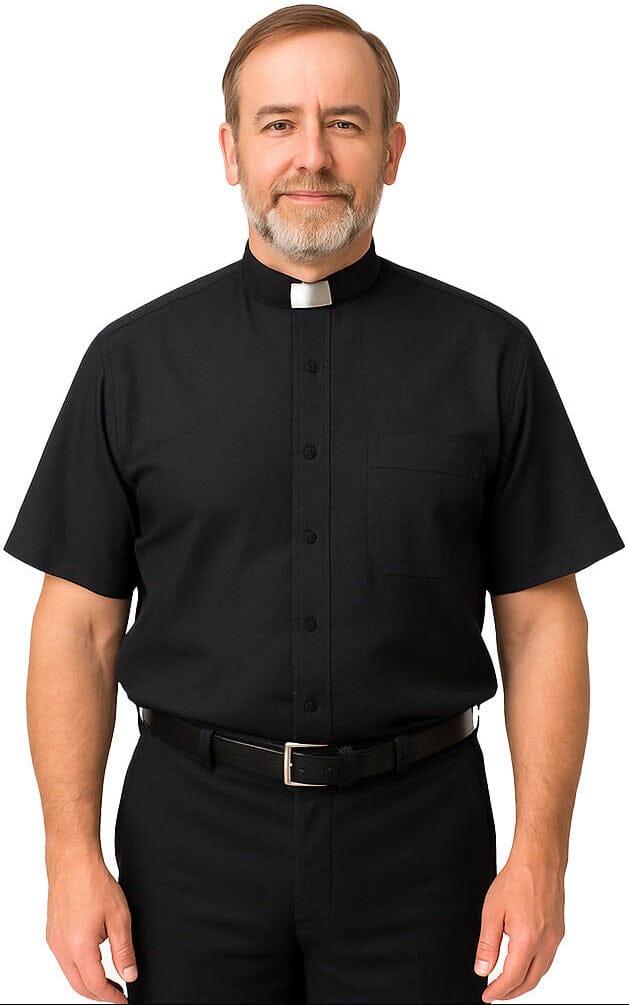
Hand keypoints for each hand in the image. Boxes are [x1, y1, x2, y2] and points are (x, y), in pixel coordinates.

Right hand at [45, 853, 137, 1002]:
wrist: (72, 862)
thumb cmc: (94, 884)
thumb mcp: (119, 918)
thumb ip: (124, 950)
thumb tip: (130, 974)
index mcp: (80, 947)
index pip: (96, 985)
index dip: (112, 997)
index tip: (124, 1001)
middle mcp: (62, 948)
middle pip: (80, 986)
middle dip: (99, 995)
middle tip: (117, 996)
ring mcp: (54, 942)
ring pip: (70, 975)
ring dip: (88, 983)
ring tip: (108, 982)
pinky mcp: (52, 934)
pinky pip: (64, 961)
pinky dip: (78, 969)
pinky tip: (92, 962)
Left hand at [474, 851, 565, 1001]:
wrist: (539, 859)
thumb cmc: (516, 879)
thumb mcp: (492, 912)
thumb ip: (487, 944)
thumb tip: (482, 970)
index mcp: (528, 939)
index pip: (512, 978)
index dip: (499, 991)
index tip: (487, 996)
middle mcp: (546, 942)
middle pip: (530, 981)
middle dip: (512, 992)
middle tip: (496, 994)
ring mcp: (556, 937)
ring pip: (541, 971)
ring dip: (524, 982)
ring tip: (507, 983)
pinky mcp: (559, 930)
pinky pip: (547, 958)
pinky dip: (534, 968)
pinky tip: (523, 963)